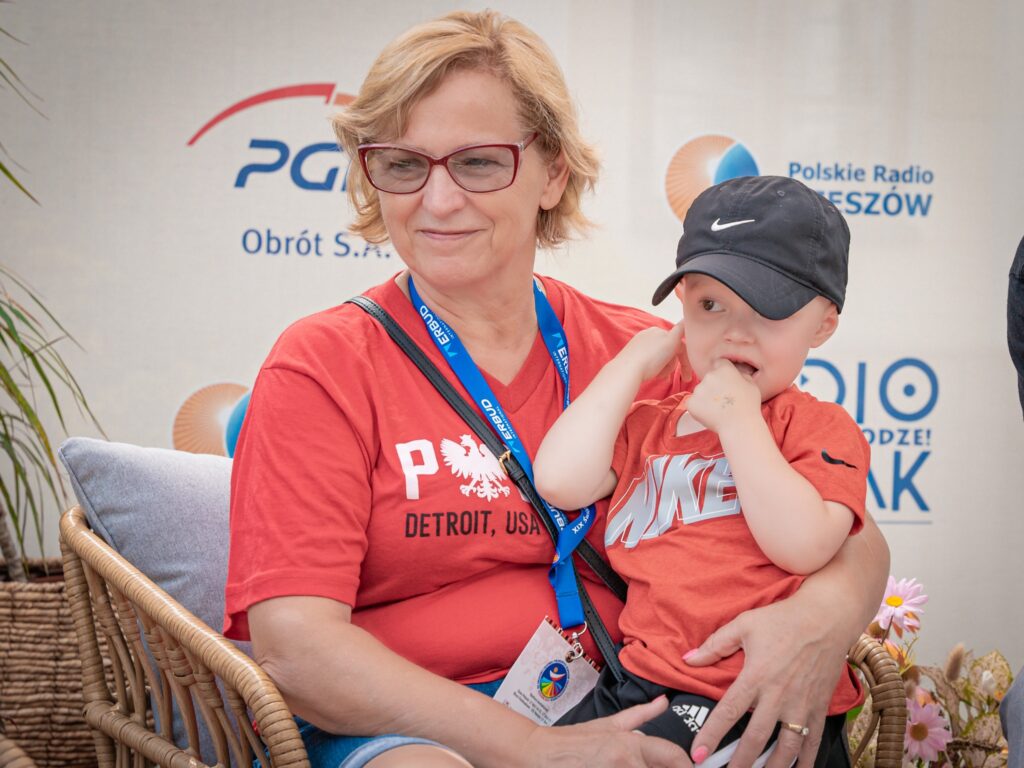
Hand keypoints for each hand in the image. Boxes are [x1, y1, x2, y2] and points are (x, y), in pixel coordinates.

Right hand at [522, 697, 691, 767]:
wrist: (537, 756)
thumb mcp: (607, 725)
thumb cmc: (571, 743)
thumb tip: (664, 702)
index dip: (686, 765)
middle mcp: (626, 764)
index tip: (690, 767)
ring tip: (625, 767)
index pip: (674, 757)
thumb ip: (639, 716)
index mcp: (630, 746)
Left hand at [624, 324, 685, 381]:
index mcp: (658, 330)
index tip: (687, 376)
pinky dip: (654, 369)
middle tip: (666, 376)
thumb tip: (686, 318)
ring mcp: (640, 344)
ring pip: (660, 358)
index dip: (684, 361)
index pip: (678, 345)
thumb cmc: (650, 359)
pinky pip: (649, 361)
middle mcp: (649, 335)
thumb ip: (681, 329)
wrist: (628, 370)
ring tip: (657, 375)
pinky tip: (651, 374)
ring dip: (663, 368)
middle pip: (669, 352)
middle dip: (671, 365)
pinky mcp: (633, 354)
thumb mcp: (671, 341)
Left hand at [683, 359, 760, 433]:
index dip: (724, 373)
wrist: (739, 425)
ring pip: (701, 391)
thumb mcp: (752, 385)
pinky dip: (699, 408)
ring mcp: (698, 389)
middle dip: (714, 386)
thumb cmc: (749, 406)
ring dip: (706, 397)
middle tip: (723, 400)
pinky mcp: (691, 402)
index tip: (727, 383)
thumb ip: (742, 375)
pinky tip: (710, 414)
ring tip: (718, 409)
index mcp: (724, 369)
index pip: (719, 364)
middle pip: (709, 378)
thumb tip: (737, 373)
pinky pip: (693, 403)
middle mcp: (709, 376)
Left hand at [683, 596, 850, 767]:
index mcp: (756, 676)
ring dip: (771, 767)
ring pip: (786, 748)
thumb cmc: (782, 619)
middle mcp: (778, 696)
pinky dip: (806, 761)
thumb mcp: (744, 624)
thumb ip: (715, 644)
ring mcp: (801, 704)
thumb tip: (688, 659)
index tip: (698, 754)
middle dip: (740, 763)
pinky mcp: (819, 707)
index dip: (711, 735)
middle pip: (755, 738)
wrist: (827, 617)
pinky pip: (812, 741)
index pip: (728, 712)